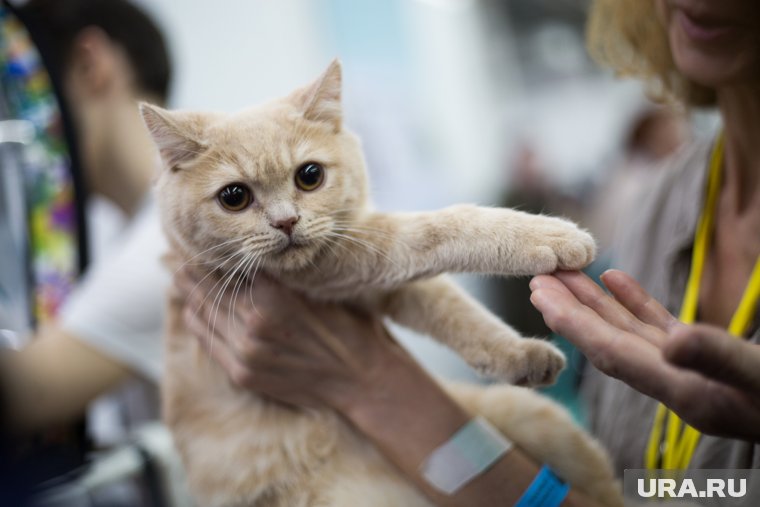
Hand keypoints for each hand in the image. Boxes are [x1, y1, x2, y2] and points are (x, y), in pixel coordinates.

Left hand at [174, 267, 402, 411]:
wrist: (359, 379)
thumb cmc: (347, 327)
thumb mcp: (318, 289)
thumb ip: (282, 275)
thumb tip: (254, 253)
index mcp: (274, 297)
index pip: (230, 267)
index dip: (215, 252)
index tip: (205, 240)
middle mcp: (253, 324)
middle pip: (209, 288)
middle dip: (193, 269)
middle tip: (179, 252)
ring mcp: (245, 352)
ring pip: (203, 314)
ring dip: (189, 293)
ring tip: (180, 276)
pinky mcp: (243, 374)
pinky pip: (209, 342)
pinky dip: (198, 321)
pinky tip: (192, 309)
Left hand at [529, 269, 759, 440]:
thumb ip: (719, 359)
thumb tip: (673, 342)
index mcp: (681, 389)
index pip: (613, 353)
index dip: (574, 325)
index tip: (541, 297)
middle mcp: (675, 379)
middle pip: (611, 340)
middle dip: (572, 310)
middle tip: (537, 279)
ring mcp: (687, 366)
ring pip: (629, 330)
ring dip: (595, 303)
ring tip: (566, 274)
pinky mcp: (703, 354)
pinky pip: (658, 326)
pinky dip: (636, 302)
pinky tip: (615, 278)